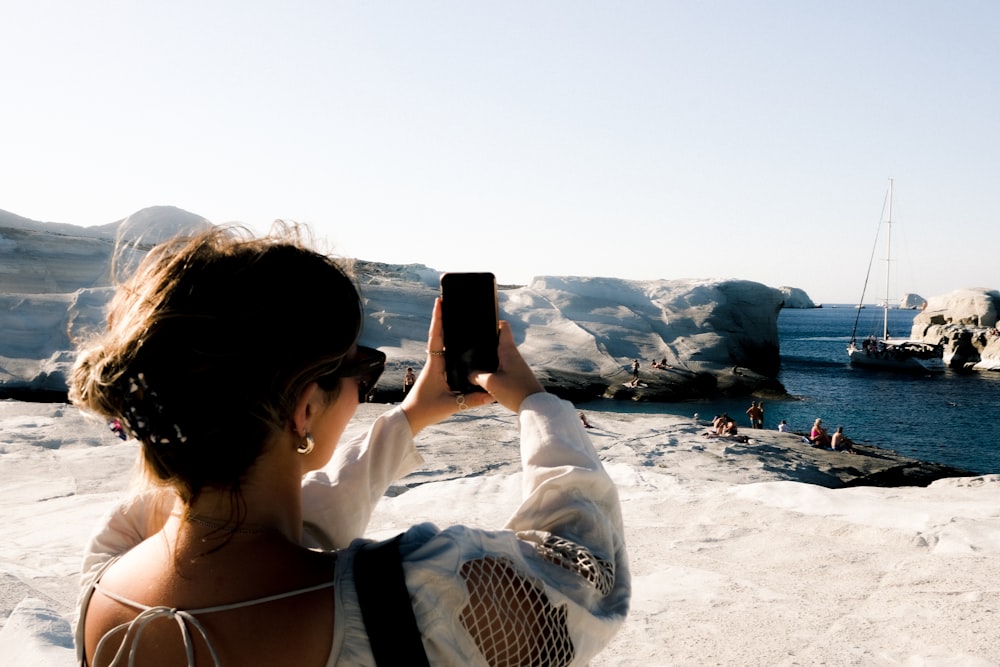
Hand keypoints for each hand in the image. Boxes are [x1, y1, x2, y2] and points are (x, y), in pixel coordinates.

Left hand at [401, 298, 494, 434]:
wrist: (410, 419)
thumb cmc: (426, 410)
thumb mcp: (450, 405)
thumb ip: (471, 400)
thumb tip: (491, 395)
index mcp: (435, 365)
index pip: (436, 338)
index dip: (438, 319)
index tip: (439, 302)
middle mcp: (433, 363)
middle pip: (438, 336)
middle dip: (443, 318)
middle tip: (448, 301)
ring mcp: (434, 368)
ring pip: (441, 345)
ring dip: (445, 330)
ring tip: (453, 315)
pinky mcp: (436, 374)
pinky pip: (443, 355)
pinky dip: (449, 345)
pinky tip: (457, 343)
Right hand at [471, 320, 543, 412]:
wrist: (535, 407)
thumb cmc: (514, 391)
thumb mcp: (491, 383)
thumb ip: (477, 376)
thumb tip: (469, 374)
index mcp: (508, 350)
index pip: (503, 327)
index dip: (493, 322)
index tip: (480, 324)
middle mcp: (513, 355)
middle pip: (498, 341)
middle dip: (485, 342)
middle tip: (470, 345)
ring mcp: (515, 365)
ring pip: (499, 356)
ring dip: (488, 358)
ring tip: (472, 362)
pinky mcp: (516, 376)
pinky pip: (501, 367)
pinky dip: (492, 368)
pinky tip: (483, 376)